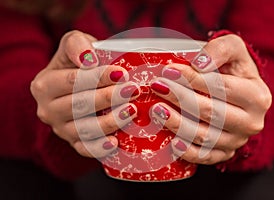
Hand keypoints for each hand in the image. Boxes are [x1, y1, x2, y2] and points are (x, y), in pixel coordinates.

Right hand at [30, 30, 138, 157]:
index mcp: (44, 85)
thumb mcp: (73, 44)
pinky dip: (100, 148)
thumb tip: (88, 58)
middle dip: (108, 98)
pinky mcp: (74, 143)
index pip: (71, 81)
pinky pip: (85, 149)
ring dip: (110, 121)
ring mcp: (61, 129)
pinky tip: (115, 142)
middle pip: (79, 106)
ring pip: (84, 130)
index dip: (97, 77)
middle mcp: (48, 110)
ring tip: (131, 111)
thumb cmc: (77, 63)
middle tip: (132, 91)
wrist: (75, 85)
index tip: (121, 73)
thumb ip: (76, 44)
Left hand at [150, 34, 271, 164]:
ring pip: (205, 136)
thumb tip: (199, 64)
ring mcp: (237, 141)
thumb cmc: (234, 71)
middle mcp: (251, 122)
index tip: (168, 71)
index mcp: (257, 96)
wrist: (241, 97)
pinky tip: (172, 142)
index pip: (221, 88)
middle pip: (211, 112)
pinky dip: (187, 151)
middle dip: (180, 98)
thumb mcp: (234, 50)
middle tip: (157, 87)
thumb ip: (221, 49)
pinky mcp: (224, 153)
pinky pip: (204, 156)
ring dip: (178, 124)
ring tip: (157, 110)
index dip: (192, 79)